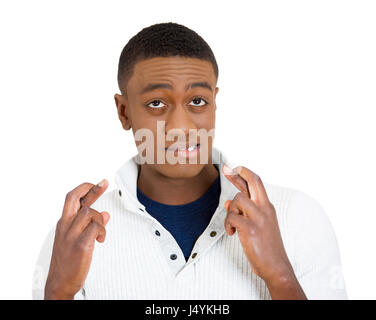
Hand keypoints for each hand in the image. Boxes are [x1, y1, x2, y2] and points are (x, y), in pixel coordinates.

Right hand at [44, 179, 109, 299]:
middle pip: (75, 198)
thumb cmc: (68, 261)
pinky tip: (101, 239)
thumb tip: (106, 214)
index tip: (97, 183)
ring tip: (101, 232)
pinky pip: (95, 228)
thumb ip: (90, 225)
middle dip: (92, 188)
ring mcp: (71, 235)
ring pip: (89, 212)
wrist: (60, 283)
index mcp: (63, 223)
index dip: (84, 188)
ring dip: (100, 219)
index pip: (71, 198)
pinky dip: (102, 231)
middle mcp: (65, 226)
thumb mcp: (76, 239)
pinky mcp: (80, 245)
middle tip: (104, 183)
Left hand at [222, 165, 305, 298]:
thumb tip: (227, 201)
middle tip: (226, 170)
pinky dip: (228, 224)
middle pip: (253, 182)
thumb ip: (244, 212)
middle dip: (237, 173)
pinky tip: (231, 233)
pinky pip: (232, 217)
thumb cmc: (266, 246)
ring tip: (232, 225)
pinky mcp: (251, 229)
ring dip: (230, 210)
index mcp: (267, 207)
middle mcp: (265, 209)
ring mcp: (259, 218)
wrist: (276, 266)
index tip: (234, 168)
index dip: (245, 173)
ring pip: (237, 199)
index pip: (257, 183)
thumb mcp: (257, 225)